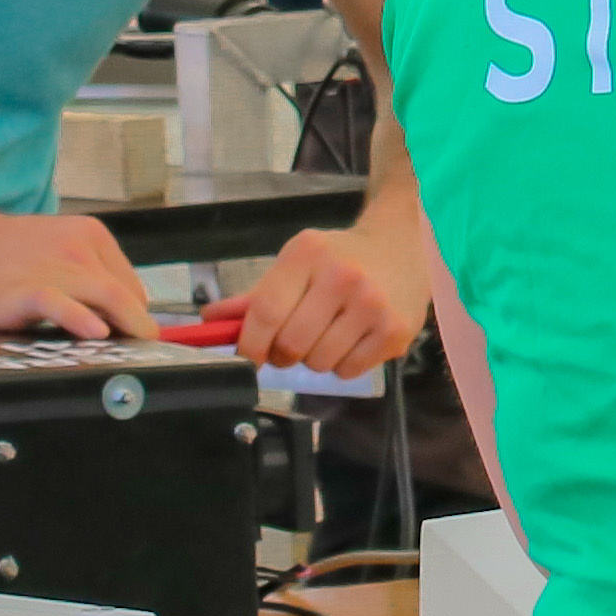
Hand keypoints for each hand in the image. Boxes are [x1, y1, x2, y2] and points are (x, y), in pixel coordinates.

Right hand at [0, 200, 157, 340]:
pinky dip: (82, 319)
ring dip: (127, 329)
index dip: (134, 315)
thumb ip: (81, 275)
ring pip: (109, 298)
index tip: (135, 337)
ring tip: (134, 354)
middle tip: (144, 355)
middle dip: (139, 328)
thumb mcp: (51, 251)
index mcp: (90, 237)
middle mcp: (80, 249)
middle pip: (127, 295)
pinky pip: (63, 305)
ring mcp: (55, 268)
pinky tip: (96, 333)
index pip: (130, 284)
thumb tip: (110, 314)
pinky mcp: (28, 289)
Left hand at [242, 218, 429, 378]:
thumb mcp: (297, 263)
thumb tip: (210, 323)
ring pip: (319, 363)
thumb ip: (255, 296)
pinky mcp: (396, 331)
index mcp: (309, 255)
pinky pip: (349, 370)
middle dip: (283, 354)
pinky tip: (351, 340)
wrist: (405, 246)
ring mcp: (374, 306)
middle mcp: (344, 277)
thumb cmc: (342, 257)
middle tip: (290, 345)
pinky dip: (342, 364)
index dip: (250, 345)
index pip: (266, 313)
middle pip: (291, 345)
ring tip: (327, 336)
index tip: (249, 357)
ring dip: (314, 359)